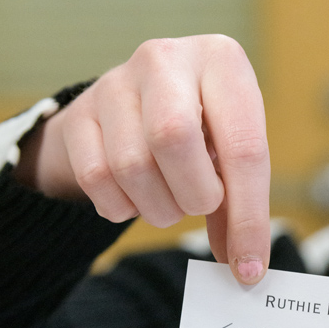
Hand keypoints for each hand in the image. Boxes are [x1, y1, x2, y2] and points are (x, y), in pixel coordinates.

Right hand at [16, 35, 270, 283]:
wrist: (135, 103)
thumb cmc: (201, 128)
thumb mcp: (230, 150)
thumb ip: (240, 204)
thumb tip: (245, 268)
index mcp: (221, 60)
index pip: (243, 145)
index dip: (249, 216)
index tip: (248, 266)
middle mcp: (165, 59)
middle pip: (173, 138)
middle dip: (194, 195)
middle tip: (200, 205)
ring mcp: (115, 83)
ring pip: (131, 164)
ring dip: (158, 206)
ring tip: (171, 198)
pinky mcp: (78, 115)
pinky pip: (95, 179)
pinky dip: (122, 206)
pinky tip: (137, 196)